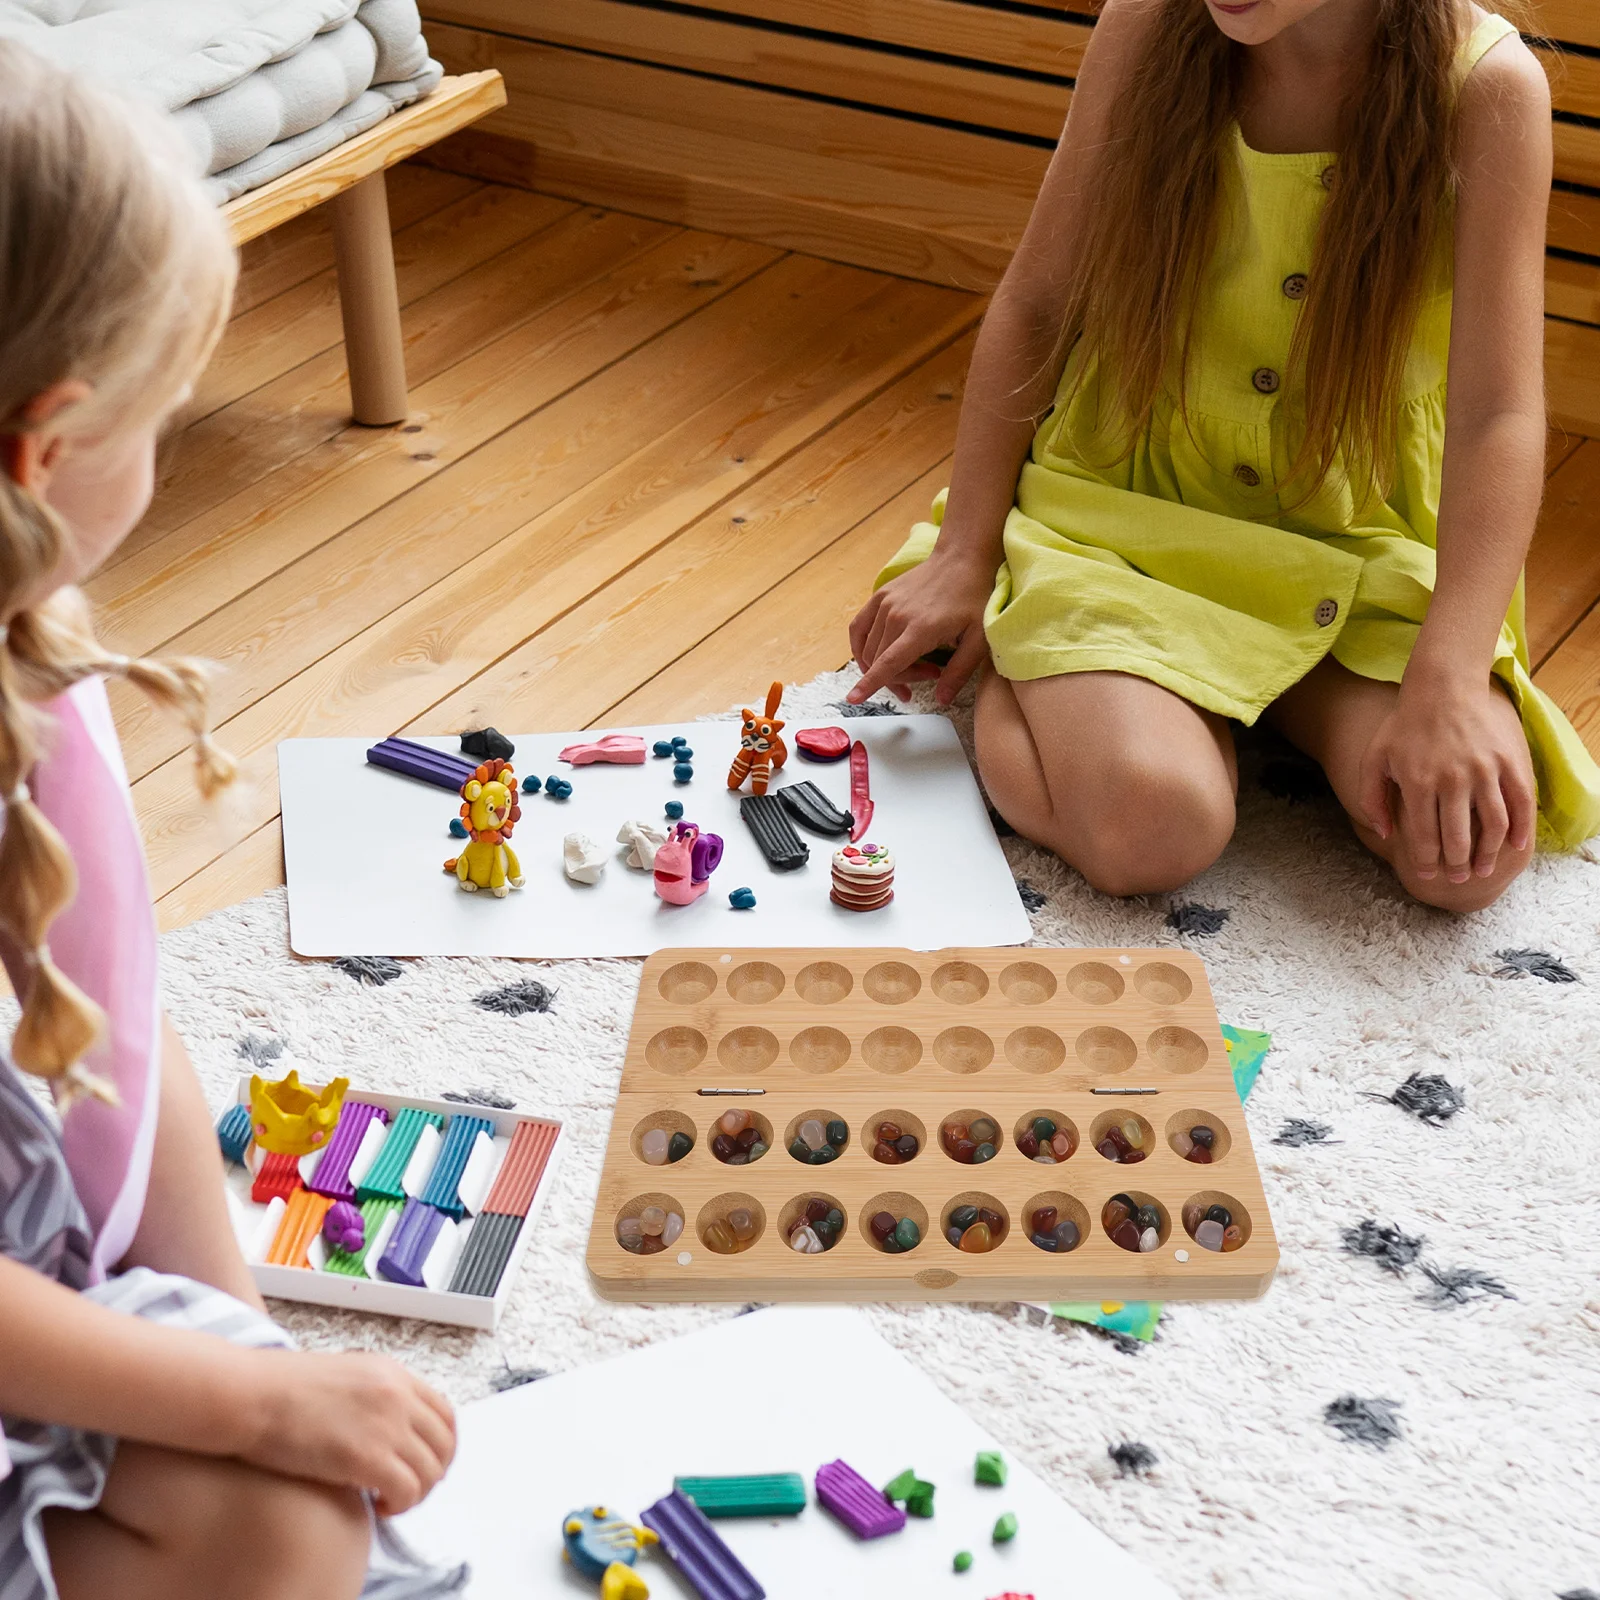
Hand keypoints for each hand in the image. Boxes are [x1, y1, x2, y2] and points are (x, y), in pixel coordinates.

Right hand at [238, 1348, 455, 1515]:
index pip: (444, 1413)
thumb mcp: (345, 1376)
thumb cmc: (282, 1390)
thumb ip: (375, 1395)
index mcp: (394, 1373)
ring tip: (389, 1501)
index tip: (424, 1464)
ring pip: (431, 1471)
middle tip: (407, 1489)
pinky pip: (408, 1490)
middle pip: (445, 1444)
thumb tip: (387, 1426)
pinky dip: (400, 1504)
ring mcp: (387, 1424)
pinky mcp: (368, 1456)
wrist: (253, 1395)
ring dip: (416, 1493)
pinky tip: (377, 1506)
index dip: (440, 1446)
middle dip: (432, 1473)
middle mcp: (399, 1395)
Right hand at [847, 553, 993, 706]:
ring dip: (885, 666)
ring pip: (870, 649)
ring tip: (913, 665)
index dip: (870, 684)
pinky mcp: (879, 596)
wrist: (961, 559)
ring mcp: (885, 604)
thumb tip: (942, 700)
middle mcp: (897, 616)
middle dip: (899, 679)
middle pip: (880, 661)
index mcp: (921, 628)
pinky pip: (859, 628)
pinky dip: (862, 647)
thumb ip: (959, 672)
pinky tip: (875, 655)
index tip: (853, 699)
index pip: (888, 663)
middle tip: (929, 676)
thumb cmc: (973, 597)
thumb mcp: (978, 639)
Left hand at [1357, 675, 1535, 882]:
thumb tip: (1385, 834)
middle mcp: (1452, 780)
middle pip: (1457, 837)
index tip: (1428, 874)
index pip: (1423, 835)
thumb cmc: (1405, 725)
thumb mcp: (1374, 757)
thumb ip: (1371, 798)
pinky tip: (1514, 847)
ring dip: (1487, 855)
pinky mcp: (1509, 761)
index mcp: (1417, 781)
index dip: (1426, 860)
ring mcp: (1484, 771)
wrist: (1443, 687)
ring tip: (1481, 870)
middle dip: (1455, 865)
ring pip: (1491, 826)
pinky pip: (1520, 803)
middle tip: (1455, 879)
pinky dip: (1520, 829)